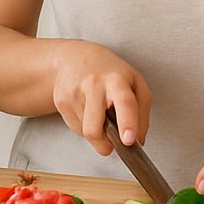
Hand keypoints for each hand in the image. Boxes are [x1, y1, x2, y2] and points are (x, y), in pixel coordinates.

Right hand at [50, 41, 150, 155]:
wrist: (74, 58)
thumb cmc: (110, 72)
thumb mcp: (136, 83)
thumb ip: (142, 111)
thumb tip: (139, 140)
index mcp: (117, 80)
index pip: (124, 102)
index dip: (128, 123)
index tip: (129, 140)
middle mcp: (94, 85)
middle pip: (94, 128)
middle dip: (104, 144)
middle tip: (115, 142)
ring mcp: (75, 94)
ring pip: (86, 133)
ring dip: (97, 134)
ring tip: (101, 116)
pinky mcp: (61, 102)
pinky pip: (76, 129)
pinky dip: (85, 127)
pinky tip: (88, 111)